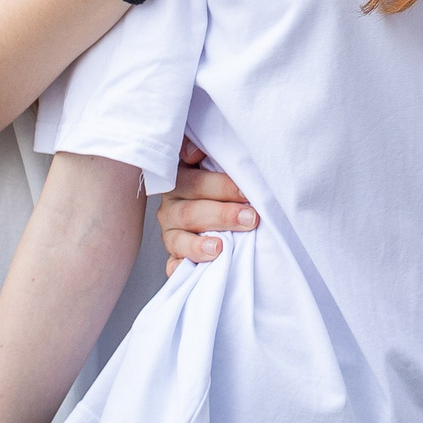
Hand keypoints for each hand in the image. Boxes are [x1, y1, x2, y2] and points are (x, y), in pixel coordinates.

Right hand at [157, 136, 255, 274]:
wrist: (223, 207)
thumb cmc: (224, 182)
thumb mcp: (215, 161)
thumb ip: (204, 151)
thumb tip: (193, 152)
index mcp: (180, 179)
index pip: (195, 181)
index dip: (221, 186)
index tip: (247, 191)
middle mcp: (172, 206)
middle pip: (190, 212)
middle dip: (222, 215)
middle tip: (250, 218)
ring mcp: (172, 233)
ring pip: (179, 240)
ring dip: (200, 245)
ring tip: (220, 249)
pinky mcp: (175, 256)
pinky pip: (174, 266)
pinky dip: (182, 270)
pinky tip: (199, 271)